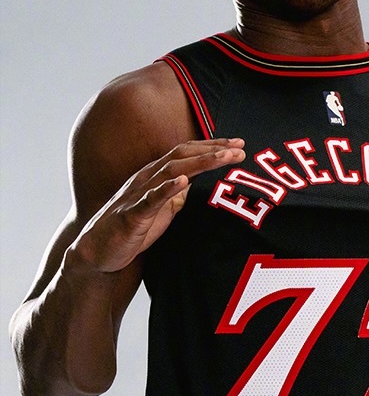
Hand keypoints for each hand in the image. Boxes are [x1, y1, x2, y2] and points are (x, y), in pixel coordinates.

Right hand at [71, 139, 244, 273]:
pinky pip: (151, 199)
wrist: (101, 251)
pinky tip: (184, 181)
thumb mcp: (163, 209)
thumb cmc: (134, 229)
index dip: (212, 147)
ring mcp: (138, 193)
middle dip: (213, 150)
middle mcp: (147, 177)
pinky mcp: (132, 214)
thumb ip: (178, 195)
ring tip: (223, 156)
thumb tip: (197, 186)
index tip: (239, 144)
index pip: (187, 153)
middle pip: (183, 155)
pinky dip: (167, 188)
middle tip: (240, 146)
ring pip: (171, 171)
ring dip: (200, 162)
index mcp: (156, 175)